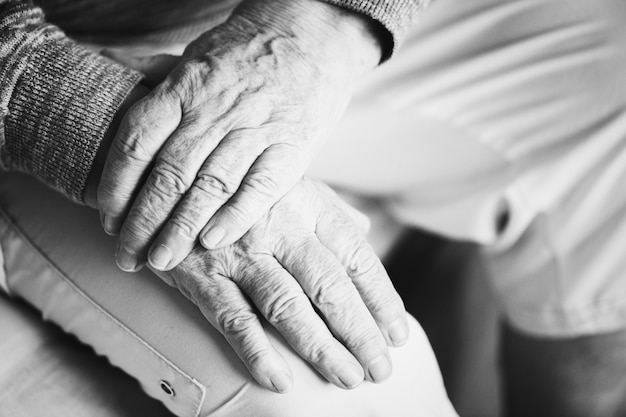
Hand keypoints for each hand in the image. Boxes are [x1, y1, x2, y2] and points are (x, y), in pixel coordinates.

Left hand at [96, 0, 382, 272]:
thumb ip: (160, 79)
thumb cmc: (248, 53)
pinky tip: (213, 242)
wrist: (311, 37)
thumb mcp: (196, 55)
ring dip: (181, 229)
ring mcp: (255, 129)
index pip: (137, 142)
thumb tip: (119, 78)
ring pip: (209, 187)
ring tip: (161, 261)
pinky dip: (235, 216)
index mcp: (184, 87)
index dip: (117, 187)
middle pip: (169, 174)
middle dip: (143, 223)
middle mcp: (215, 110)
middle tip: (128, 257)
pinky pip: (260, 187)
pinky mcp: (291, 146)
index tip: (109, 221)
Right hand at [154, 178, 408, 391]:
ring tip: (347, 377)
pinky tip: (280, 380)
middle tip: (381, 368)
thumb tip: (367, 229)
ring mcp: (239, 251)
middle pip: (330, 287)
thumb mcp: (290, 183)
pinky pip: (233, 318)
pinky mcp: (202, 274)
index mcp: (308, 204)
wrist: (171, 181)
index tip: (398, 333)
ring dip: (320, 348)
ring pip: (288, 307)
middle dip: (360, 332)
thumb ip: (330, 208)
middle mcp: (279, 226)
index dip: (382, 298)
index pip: (357, 257)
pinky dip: (257, 352)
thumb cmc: (242, 187)